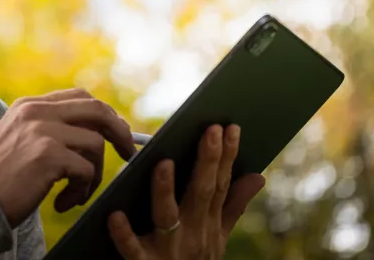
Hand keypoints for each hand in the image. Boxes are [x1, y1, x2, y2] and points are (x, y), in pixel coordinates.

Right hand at [0, 88, 135, 227]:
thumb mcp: (18, 140)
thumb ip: (47, 129)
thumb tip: (93, 133)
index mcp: (30, 105)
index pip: (80, 97)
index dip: (104, 115)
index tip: (116, 133)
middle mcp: (36, 111)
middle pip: (97, 110)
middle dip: (120, 131)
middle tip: (128, 154)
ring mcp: (42, 131)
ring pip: (96, 144)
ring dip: (94, 175)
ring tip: (75, 194)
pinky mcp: (48, 155)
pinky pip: (86, 170)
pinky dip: (82, 191)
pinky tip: (62, 204)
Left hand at [108, 125, 264, 259]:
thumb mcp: (218, 237)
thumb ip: (234, 206)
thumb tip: (259, 176)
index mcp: (208, 223)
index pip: (221, 184)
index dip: (228, 156)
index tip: (231, 127)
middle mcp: (192, 233)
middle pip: (201, 192)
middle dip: (208, 161)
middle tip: (210, 130)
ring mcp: (168, 249)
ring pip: (166, 216)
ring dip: (165, 190)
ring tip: (163, 162)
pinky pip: (132, 248)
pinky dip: (123, 234)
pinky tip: (114, 214)